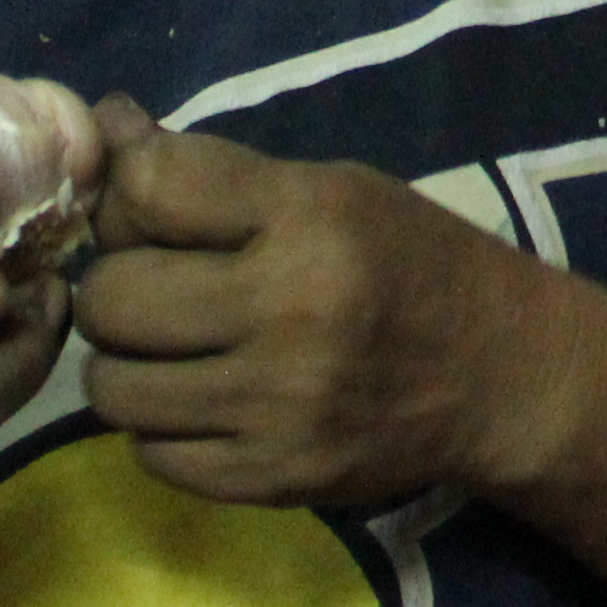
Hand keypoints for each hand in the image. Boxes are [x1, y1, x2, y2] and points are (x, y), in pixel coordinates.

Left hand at [71, 104, 577, 514]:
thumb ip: (215, 171)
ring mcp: (281, 406)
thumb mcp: (330, 189)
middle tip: (151, 292)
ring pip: (114, 389)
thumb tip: (105, 126)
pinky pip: (154, 456)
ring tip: (169, 353)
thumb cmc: (409, 260)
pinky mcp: (274, 479)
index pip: (148, 187)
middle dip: (115, 289)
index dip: (127, 194)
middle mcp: (291, 311)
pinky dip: (162, 429)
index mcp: (310, 218)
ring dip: (126, 366)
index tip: (150, 211)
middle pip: (112, 298)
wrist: (500, 375)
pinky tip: (202, 403)